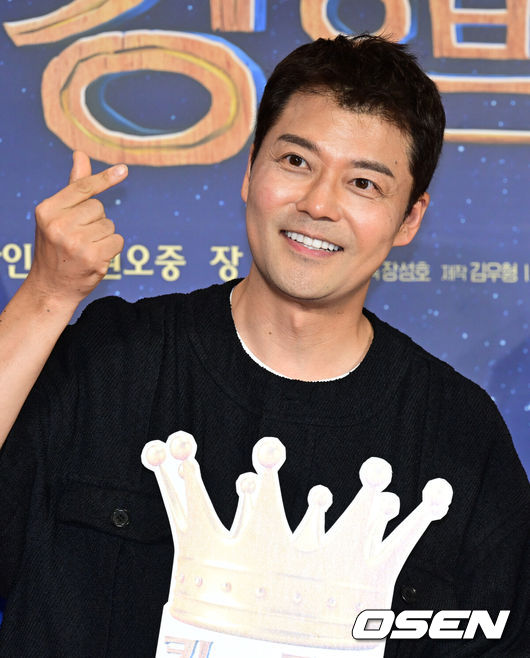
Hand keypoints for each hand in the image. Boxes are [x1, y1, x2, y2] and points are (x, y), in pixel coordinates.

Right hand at [27, 151, 127, 305]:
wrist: (51, 287)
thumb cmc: (55, 247)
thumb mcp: (56, 216)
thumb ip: (73, 187)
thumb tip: (80, 155)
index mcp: (47, 210)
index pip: (82, 189)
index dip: (104, 179)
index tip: (124, 170)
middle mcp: (59, 225)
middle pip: (99, 208)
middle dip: (95, 220)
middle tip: (79, 237)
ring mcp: (76, 243)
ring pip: (110, 225)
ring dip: (104, 236)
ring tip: (85, 248)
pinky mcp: (94, 258)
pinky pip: (117, 241)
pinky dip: (111, 248)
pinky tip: (96, 257)